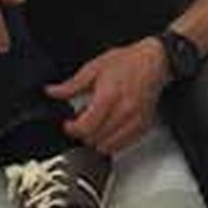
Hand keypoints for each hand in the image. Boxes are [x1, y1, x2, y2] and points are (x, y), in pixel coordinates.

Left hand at [46, 39, 169, 155]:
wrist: (155, 61)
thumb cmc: (128, 62)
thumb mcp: (95, 67)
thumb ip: (72, 84)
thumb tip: (52, 91)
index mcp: (108, 96)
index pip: (84, 127)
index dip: (71, 128)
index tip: (68, 123)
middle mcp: (123, 111)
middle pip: (94, 139)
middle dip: (83, 133)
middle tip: (82, 120)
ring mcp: (135, 121)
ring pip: (107, 146)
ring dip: (97, 139)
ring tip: (96, 125)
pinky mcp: (143, 126)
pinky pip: (123, 145)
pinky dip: (112, 141)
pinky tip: (109, 128)